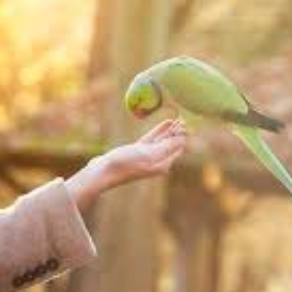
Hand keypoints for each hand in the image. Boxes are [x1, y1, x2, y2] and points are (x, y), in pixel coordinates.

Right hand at [66, 119, 186, 210]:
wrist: (103, 171)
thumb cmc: (126, 163)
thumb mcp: (150, 154)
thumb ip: (167, 146)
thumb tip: (183, 139)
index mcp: (163, 164)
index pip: (178, 147)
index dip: (183, 135)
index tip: (187, 124)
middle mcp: (157, 161)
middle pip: (171, 144)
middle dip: (178, 132)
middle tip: (184, 119)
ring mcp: (146, 156)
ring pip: (162, 140)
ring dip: (171, 130)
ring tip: (178, 120)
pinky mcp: (137, 151)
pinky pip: (152, 139)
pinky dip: (160, 131)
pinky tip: (167, 123)